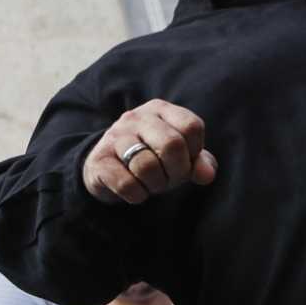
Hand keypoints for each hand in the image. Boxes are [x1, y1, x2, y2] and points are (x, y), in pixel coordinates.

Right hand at [81, 100, 216, 205]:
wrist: (104, 168)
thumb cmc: (151, 159)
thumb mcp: (179, 156)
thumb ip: (200, 162)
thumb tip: (206, 175)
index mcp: (159, 109)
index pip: (191, 126)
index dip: (195, 151)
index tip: (185, 160)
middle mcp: (135, 118)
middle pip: (172, 144)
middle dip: (178, 172)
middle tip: (171, 179)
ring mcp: (114, 137)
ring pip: (147, 166)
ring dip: (157, 185)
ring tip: (152, 184)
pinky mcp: (99, 160)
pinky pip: (127, 184)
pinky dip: (138, 195)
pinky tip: (135, 191)